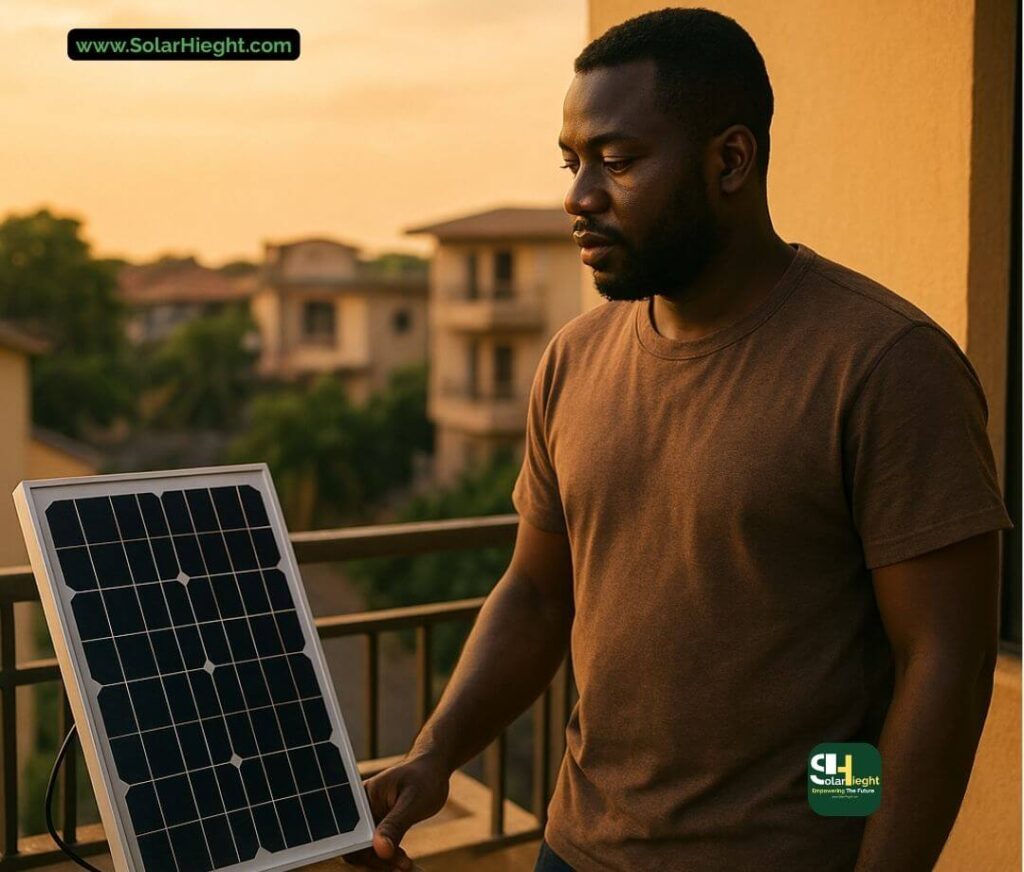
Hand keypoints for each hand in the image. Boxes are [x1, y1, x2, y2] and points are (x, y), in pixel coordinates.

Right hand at [341, 752, 450, 869]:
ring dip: (383, 862)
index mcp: (362, 797)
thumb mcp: (412, 801)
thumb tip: (380, 850)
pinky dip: (388, 858)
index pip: (350, 833)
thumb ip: (395, 825)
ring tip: (405, 865)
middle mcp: (361, 809)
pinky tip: (404, 862)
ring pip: (366, 851)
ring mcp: (370, 818)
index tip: (385, 857)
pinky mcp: (380, 826)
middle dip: (375, 861)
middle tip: (401, 866)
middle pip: (355, 846)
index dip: (362, 851)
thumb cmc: (424, 777)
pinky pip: (378, 848)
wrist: (434, 770)